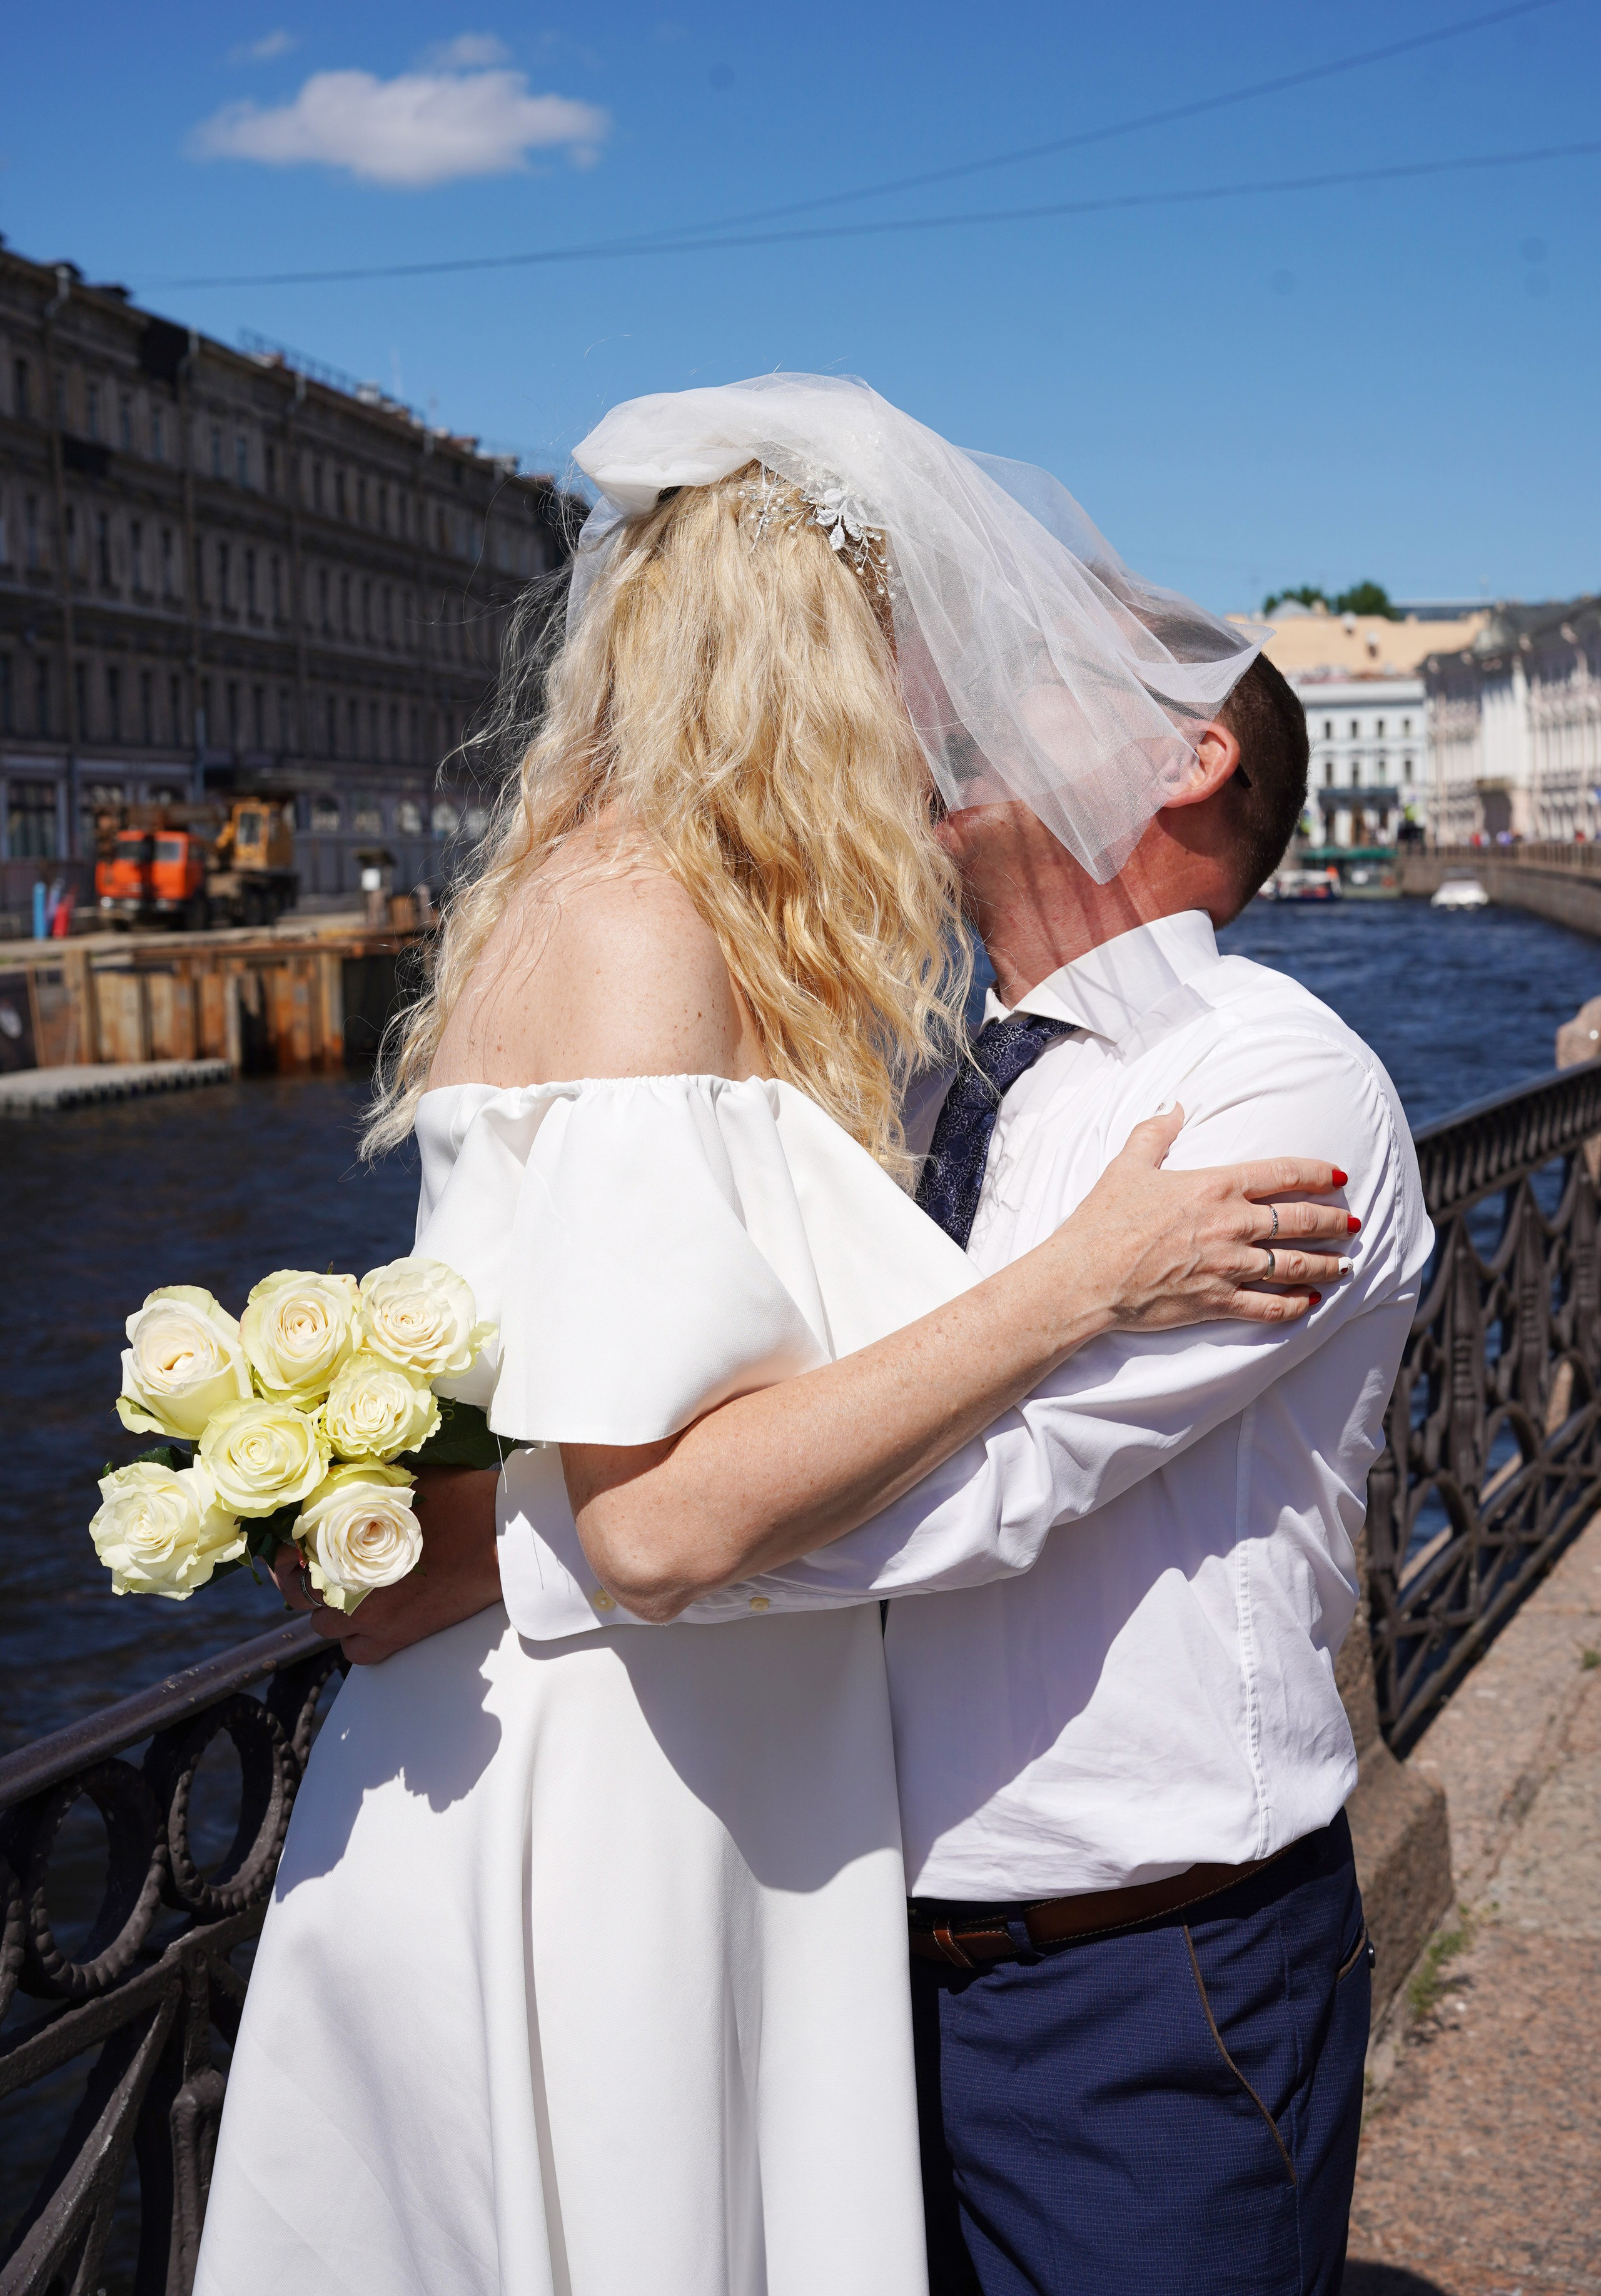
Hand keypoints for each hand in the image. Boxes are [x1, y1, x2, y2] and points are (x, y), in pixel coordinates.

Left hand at [273, 1465, 502, 1664]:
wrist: (502, 1535)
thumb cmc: (460, 1500)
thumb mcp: (402, 1479)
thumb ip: (362, 1487)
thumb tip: (334, 1485)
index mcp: (345, 1541)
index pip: (291, 1555)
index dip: (286, 1551)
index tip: (292, 1546)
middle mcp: (350, 1584)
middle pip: (300, 1594)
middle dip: (302, 1580)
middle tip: (313, 1567)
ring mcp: (373, 1616)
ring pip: (324, 1626)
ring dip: (328, 1609)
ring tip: (348, 1591)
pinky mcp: (398, 1637)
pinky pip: (356, 1653)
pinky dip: (355, 1640)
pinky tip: (367, 1620)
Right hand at [1065, 1106, 1354, 1329]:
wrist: (1085, 1277)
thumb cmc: (1102, 1220)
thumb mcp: (1127, 1165)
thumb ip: (1155, 1132)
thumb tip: (1175, 1106)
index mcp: (1215, 1186)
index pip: (1283, 1174)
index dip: (1317, 1174)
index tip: (1339, 1178)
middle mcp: (1231, 1225)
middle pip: (1301, 1221)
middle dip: (1335, 1223)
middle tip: (1355, 1224)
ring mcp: (1228, 1267)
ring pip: (1295, 1265)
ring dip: (1327, 1265)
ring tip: (1347, 1264)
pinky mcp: (1218, 1302)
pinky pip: (1270, 1307)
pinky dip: (1296, 1306)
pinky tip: (1312, 1302)